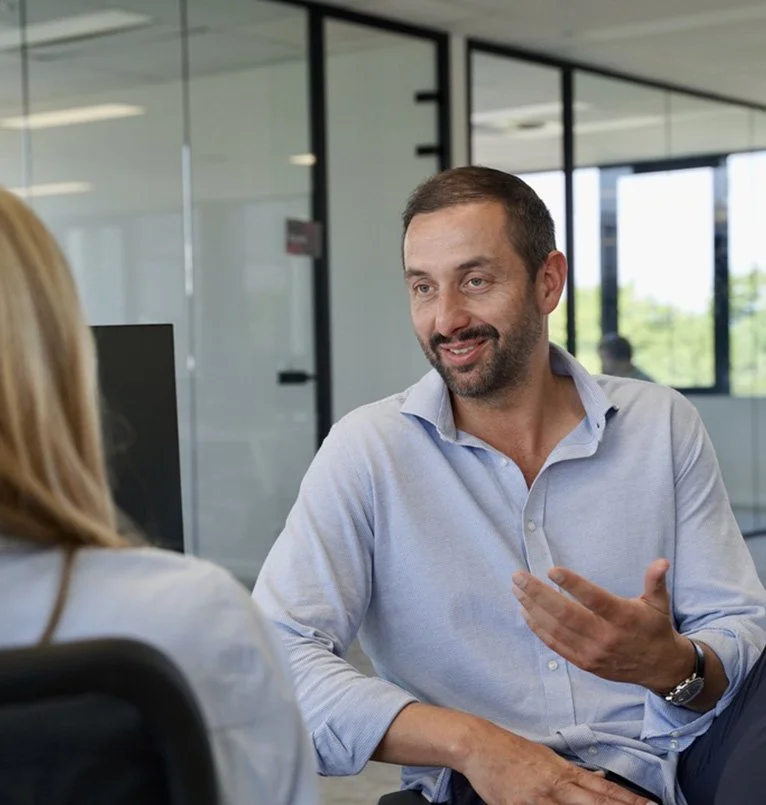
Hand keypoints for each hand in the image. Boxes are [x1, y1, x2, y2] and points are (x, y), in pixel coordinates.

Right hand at [459, 721, 653, 804]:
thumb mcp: (545, 757)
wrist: (479, 744)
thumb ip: (572, 772)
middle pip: (596, 804)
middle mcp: (556, 786)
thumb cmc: (510, 750)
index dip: (629, 801)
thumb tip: (600, 780)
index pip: (604, 791)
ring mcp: (539, 800)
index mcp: (563, 771)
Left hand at [512, 559, 693, 692]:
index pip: (594, 599)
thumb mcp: (659, 603)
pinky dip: (538, 627)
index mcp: (623, 617)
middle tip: (518, 576)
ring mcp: (593, 652)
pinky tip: (525, 611)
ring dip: (532, 608)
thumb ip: (656, 581)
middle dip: (538, 594)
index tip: (552, 570)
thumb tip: (661, 561)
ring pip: (556, 629)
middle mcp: (606, 636)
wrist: (659, 668)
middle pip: (566, 614)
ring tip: (516, 589)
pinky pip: (555, 644)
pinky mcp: (584, 662)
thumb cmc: (654, 628)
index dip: (573, 584)